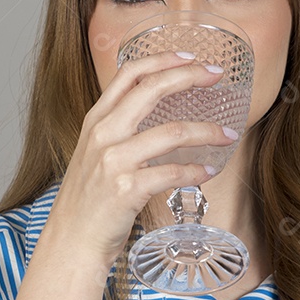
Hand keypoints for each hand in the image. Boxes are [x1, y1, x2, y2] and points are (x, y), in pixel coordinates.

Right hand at [44, 51, 237, 272]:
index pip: (130, 74)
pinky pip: (173, 173)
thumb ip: (119, 131)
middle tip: (217, 76)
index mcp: (96, 120)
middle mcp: (103, 134)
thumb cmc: (89, 200)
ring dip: (207, 131)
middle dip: (190, 77)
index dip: (163, 60)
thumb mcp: (95, 154)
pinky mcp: (127, 190)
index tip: (191, 57)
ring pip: (171, 132)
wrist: (71, 241)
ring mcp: (114, 161)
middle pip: (152, 90)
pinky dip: (196, 171)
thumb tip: (158, 114)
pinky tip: (209, 171)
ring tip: (228, 134)